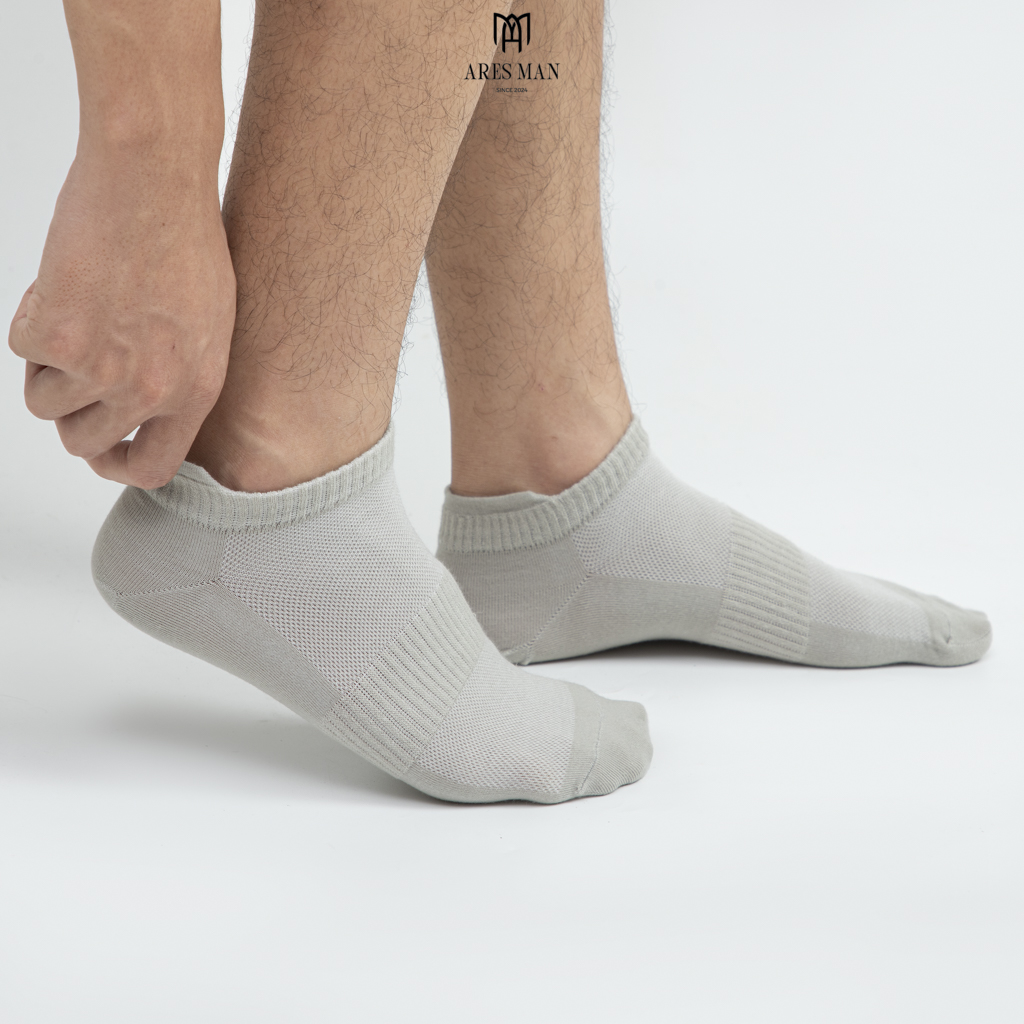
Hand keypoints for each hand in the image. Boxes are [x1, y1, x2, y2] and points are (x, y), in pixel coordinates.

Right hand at [9, 154, 235, 488]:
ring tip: (76, 319)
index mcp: (194, 391)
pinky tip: (64, 287)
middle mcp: (149, 390)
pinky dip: (32, 321)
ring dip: (48, 368)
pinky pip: (22, 350)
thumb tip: (147, 414)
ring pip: (44, 403)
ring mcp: (100, 367)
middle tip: (74, 377)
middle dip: (72, 416)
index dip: (120, 466)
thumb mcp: (210, 328)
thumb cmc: (188, 242)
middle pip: (84, 444)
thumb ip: (180, 379)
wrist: (154, 181)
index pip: (153, 467)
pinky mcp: (55, 333)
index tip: (105, 452)